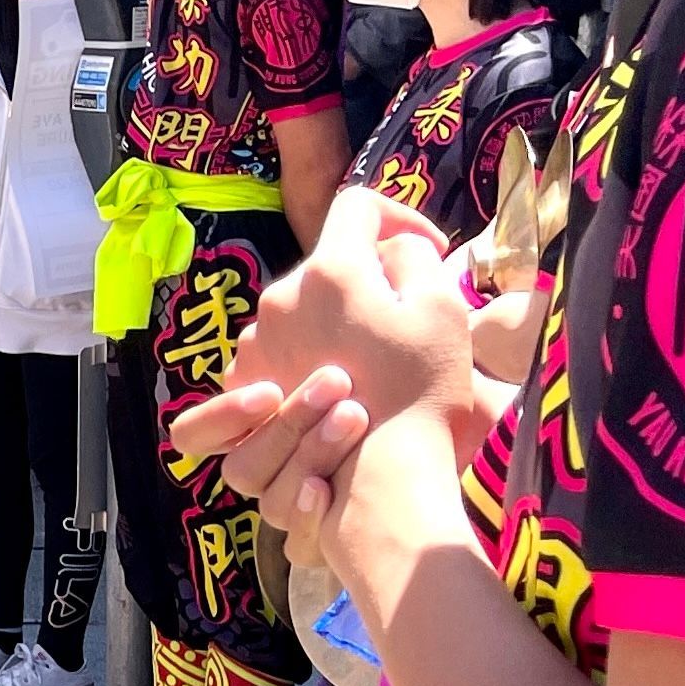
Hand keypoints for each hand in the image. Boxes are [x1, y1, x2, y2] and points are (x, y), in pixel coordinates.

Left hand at [171, 189, 481, 535]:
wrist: (380, 478)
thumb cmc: (423, 390)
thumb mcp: (442, 309)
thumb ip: (414, 257)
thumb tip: (392, 245)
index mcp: (331, 272)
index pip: (356, 206)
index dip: (397, 217)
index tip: (428, 250)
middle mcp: (280, 299)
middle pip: (325, 268)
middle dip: (366, 282)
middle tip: (404, 321)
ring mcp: (254, 343)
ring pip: (297, 315)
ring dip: (331, 329)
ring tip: (367, 371)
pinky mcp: (242, 388)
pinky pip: (271, 356)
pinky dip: (299, 365)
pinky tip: (325, 392)